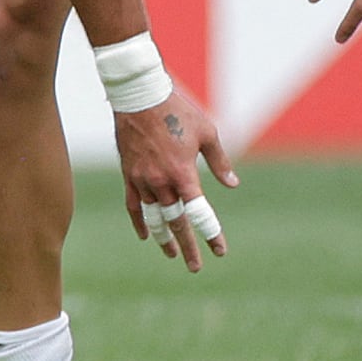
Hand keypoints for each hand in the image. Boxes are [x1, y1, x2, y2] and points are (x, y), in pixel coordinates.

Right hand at [112, 95, 238, 267]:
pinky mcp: (128, 173)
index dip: (210, 235)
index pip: (199, 213)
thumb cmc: (177, 110)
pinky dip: (139, 221)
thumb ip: (219, 162)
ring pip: (154, 217)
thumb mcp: (207, 133)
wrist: (139, 94)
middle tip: (195, 266)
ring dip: (163, 237)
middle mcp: (161, 182)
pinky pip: (133, 204)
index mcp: (183, 173)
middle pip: (175, 222)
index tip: (219, 251)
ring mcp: (142, 179)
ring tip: (171, 252)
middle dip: (186, 246)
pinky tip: (144, 234)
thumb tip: (232, 184)